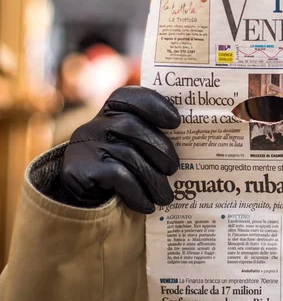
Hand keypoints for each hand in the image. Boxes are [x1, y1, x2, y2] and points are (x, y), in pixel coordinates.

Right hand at [61, 86, 180, 212]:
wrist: (83, 204)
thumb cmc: (118, 174)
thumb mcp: (132, 151)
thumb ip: (148, 140)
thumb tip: (187, 143)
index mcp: (110, 115)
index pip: (127, 96)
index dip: (153, 104)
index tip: (176, 121)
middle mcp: (93, 125)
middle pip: (131, 126)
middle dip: (160, 148)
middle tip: (174, 169)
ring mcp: (83, 145)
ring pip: (127, 154)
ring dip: (153, 178)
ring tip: (166, 196)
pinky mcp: (77, 168)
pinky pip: (117, 175)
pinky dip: (137, 192)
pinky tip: (147, 204)